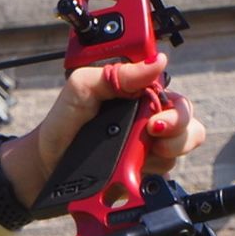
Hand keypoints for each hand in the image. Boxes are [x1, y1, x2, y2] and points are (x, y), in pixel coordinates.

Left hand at [0, 57, 204, 209]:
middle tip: (152, 133)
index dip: (174, 106)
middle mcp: (149, 117)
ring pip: (184, 145)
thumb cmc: (63, 122)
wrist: (47, 165)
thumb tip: (157, 62)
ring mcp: (150, 145)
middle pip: (187, 119)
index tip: (156, 117)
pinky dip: (155, 173)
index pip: (174, 93)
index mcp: (137, 93)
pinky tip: (135, 172)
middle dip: (177, 128)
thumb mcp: (81, 88)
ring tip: (139, 155)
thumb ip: (116, 75)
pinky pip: (168, 172)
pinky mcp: (147, 171)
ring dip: (167, 151)